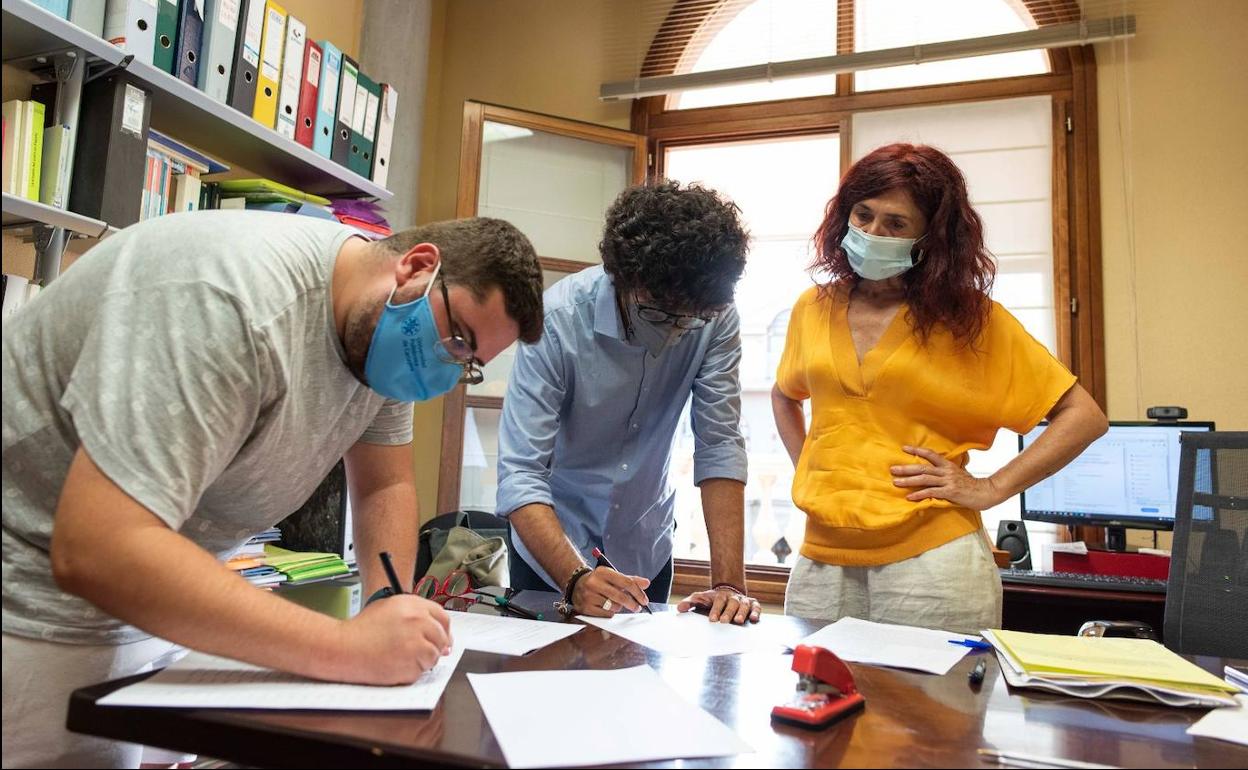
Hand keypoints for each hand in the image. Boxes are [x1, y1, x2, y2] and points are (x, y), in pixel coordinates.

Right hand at [333, 594, 451, 684]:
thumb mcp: (389, 609)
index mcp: (413, 605)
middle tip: (418, 652)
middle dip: (434, 647)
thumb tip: (438, 633)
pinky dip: (412, 672)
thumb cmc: (361, 630)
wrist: (343, 647)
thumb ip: (415, 615)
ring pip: (434, 656)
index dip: (443, 630)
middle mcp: (418, 621)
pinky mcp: (412, 663)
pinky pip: (422, 671)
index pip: (442, 617)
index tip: (442, 638)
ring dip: (422, 661)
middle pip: (441, 638)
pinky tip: (395, 665)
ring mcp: (417, 643)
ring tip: (399, 657)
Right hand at [573, 566, 649, 616]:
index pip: (626, 582)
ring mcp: (588, 595)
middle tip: (637, 607)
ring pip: (614, 607)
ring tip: (615, 603)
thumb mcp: (613, 576)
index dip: (638, 592)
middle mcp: (594, 582)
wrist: (576, 584)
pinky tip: (606, 607)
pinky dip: (610, 613)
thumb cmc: (599, 581)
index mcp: (603, 572)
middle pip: (621, 596)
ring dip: (619, 607)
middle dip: (632, 604)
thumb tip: (646, 583)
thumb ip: (630, 580)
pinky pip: (606, 614)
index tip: (644, 600)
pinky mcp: (585, 607)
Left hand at [677, 587, 760, 623]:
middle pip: (732, 604)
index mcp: (720, 596)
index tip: (712, 619)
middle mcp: (733, 598)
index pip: (718, 602)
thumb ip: (690, 603)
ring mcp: (743, 601)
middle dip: (728, 613)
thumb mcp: (701, 599)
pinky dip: (756, 612)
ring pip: (744, 606)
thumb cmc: (713, 600)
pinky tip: (754, 619)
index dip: (715, 610)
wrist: (728, 591)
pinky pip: (756, 607)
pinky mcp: (753, 605)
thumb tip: (679, 608)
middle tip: (724, 622)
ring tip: (739, 621)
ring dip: (742, 613)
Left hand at [891, 445, 1004, 510]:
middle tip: (892, 469)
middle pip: (922, 467)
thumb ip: (946, 472)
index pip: (930, 454)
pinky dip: (919, 494)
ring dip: (908, 480)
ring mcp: (948, 481)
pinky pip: (931, 492)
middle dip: (906, 468)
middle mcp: (946, 471)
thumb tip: (934, 472)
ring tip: (896, 482)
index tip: (904, 448)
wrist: (987, 492)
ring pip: (924, 479)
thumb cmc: (972, 485)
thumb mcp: (958, 474)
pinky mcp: (950, 492)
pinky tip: (910, 497)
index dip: (917, 450)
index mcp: (948, 465)